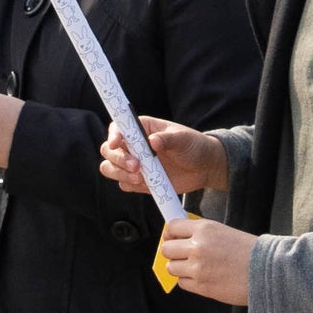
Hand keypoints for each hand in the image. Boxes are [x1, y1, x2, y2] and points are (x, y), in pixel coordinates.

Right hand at [100, 116, 230, 196]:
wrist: (203, 167)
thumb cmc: (193, 146)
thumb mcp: (183, 138)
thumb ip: (167, 139)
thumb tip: (153, 140)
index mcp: (141, 128)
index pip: (118, 127)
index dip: (113, 134)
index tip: (117, 143)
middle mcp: (133, 145)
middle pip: (108, 150)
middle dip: (118, 159)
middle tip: (136, 166)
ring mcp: (133, 164)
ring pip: (110, 168)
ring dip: (120, 174)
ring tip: (140, 177)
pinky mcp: (138, 181)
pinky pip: (124, 184)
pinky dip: (129, 185)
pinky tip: (145, 184)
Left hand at [158, 214, 254, 303]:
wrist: (265, 272)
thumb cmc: (249, 251)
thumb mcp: (224, 232)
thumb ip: (202, 234)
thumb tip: (181, 238)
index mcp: (205, 229)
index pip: (172, 227)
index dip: (169, 233)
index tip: (171, 237)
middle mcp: (197, 247)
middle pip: (166, 249)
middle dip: (172, 252)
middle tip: (180, 255)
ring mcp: (197, 268)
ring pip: (171, 267)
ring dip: (179, 268)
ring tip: (194, 268)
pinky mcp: (201, 286)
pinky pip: (182, 283)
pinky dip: (188, 281)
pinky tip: (202, 278)